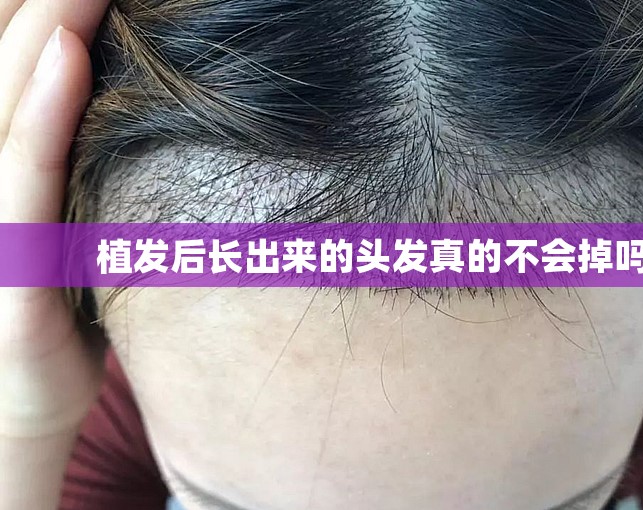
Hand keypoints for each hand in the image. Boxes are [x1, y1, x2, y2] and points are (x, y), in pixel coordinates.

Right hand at [0, 0, 108, 438]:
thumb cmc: (57, 309)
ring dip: (37, 27)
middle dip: (41, 3)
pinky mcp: (5, 267)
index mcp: (2, 164)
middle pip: (2, 66)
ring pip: (2, 103)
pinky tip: (62, 54)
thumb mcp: (66, 222)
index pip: (8, 68)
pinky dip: (39, 114)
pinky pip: (19, 177)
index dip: (32, 10)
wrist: (25, 404)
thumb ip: (73, 159)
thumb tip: (110, 91)